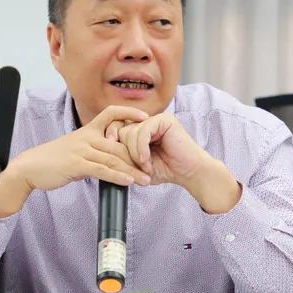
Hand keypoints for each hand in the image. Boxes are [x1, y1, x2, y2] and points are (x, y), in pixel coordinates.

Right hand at [0, 106, 151, 216]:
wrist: (31, 168)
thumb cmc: (53, 160)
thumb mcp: (75, 149)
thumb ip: (93, 151)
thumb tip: (108, 161)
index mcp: (87, 130)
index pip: (111, 114)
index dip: (129, 113)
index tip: (145, 118)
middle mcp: (87, 137)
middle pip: (119, 144)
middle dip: (138, 156)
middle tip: (153, 166)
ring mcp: (82, 150)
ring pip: (113, 158)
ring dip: (132, 171)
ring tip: (146, 180)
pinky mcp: (77, 164)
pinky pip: (102, 170)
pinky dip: (117, 177)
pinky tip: (128, 182)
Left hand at [105, 113, 241, 213]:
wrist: (189, 173)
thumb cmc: (166, 170)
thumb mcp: (138, 163)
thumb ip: (124, 154)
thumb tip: (104, 148)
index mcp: (141, 129)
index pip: (117, 128)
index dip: (111, 139)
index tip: (108, 154)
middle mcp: (147, 121)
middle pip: (121, 129)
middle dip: (125, 151)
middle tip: (136, 166)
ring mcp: (156, 119)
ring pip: (131, 131)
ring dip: (135, 153)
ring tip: (145, 166)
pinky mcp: (164, 120)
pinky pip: (143, 130)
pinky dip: (141, 148)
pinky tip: (147, 160)